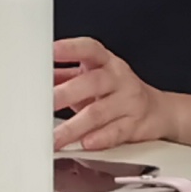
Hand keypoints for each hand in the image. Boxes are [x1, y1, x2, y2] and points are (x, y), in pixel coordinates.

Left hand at [48, 36, 170, 154]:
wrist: (157, 110)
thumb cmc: (117, 92)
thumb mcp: (93, 77)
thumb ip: (65, 77)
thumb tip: (33, 77)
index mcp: (106, 62)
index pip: (89, 48)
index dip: (70, 49)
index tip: (50, 52)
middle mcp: (118, 78)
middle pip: (92, 82)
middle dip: (66, 94)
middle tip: (44, 104)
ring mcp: (128, 101)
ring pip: (99, 112)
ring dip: (74, 126)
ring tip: (56, 137)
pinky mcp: (135, 125)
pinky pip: (116, 132)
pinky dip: (100, 138)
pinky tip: (86, 143)